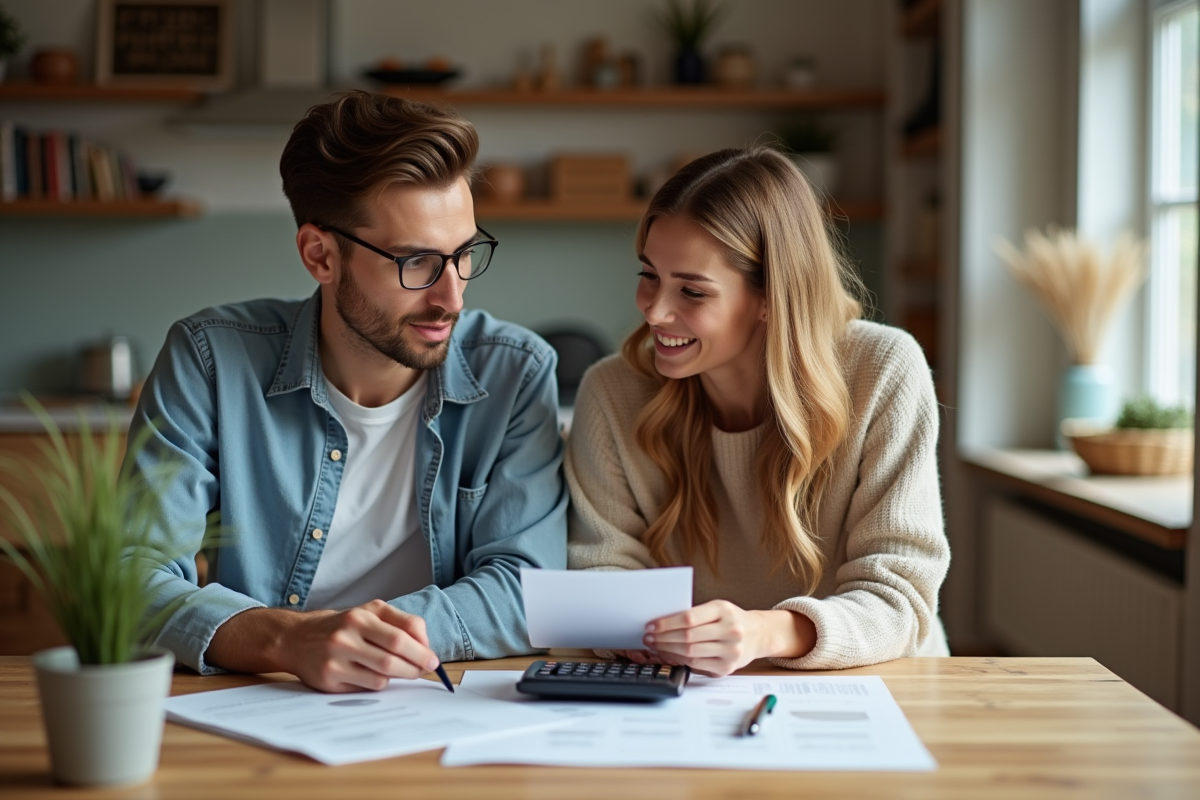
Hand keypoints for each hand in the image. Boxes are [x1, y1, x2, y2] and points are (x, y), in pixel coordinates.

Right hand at [276, 600, 439, 691]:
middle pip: (391, 661)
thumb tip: (425, 644)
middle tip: (425, 670)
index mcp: (359, 618)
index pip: (399, 638)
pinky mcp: (328, 681)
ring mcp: (335, 662)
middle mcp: (345, 639)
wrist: (297, 639)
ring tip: (400, 671)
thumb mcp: (370, 612)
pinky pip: (365, 689)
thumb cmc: (343, 625)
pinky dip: (377, 684)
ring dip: (398, 678)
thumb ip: (402, 622)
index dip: (421, 651)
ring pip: (381, 679)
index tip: (433, 660)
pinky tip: (373, 675)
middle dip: (415, 668)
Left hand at [640, 600, 815, 676]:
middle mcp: (730, 631)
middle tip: (648, 637)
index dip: (666, 623)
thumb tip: (661, 623)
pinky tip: (669, 654)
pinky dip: (679, 660)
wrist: (758, 635)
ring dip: (667, 649)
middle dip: (663, 638)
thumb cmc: (731, 619)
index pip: (689, 618)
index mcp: (724, 610)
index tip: (651, 625)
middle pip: (687, 637)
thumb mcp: (717, 609)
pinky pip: (696, 665)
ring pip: (690, 652)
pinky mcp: (726, 667)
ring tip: (655, 646)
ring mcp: (730, 651)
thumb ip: (694, 614)